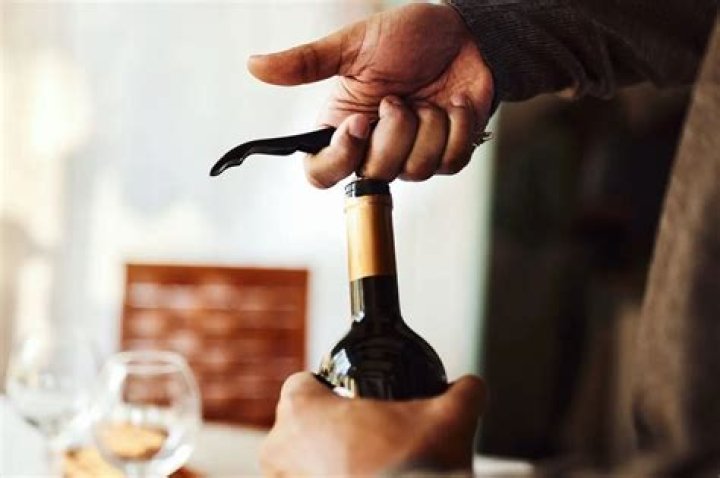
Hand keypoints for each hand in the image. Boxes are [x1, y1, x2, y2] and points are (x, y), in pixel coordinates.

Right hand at [248, 3, 492, 187]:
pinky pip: (451, 161)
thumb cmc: (409, 37)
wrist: (466, 34)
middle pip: (374, 174)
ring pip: (415, 171)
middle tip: (400, 97)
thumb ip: (307, 63)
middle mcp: (375, 147)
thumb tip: (253, 65)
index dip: (339, 158)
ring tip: (431, 99)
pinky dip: (458, 126)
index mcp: (344, 125)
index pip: (321, 172)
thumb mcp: (354, 45)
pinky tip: (456, 104)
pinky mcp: (447, 154)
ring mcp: (412, 154)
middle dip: (395, 131)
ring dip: (429, 125)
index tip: (360, 123)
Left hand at [260, 373, 485, 475]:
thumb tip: (472, 388)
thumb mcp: (449, 421)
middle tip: (362, 444)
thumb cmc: (414, 472)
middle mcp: (279, 449)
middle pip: (296, 427)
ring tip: (359, 472)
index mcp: (302, 411)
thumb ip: (463, 394)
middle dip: (324, 434)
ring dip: (319, 467)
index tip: (348, 402)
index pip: (301, 385)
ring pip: (294, 465)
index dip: (324, 390)